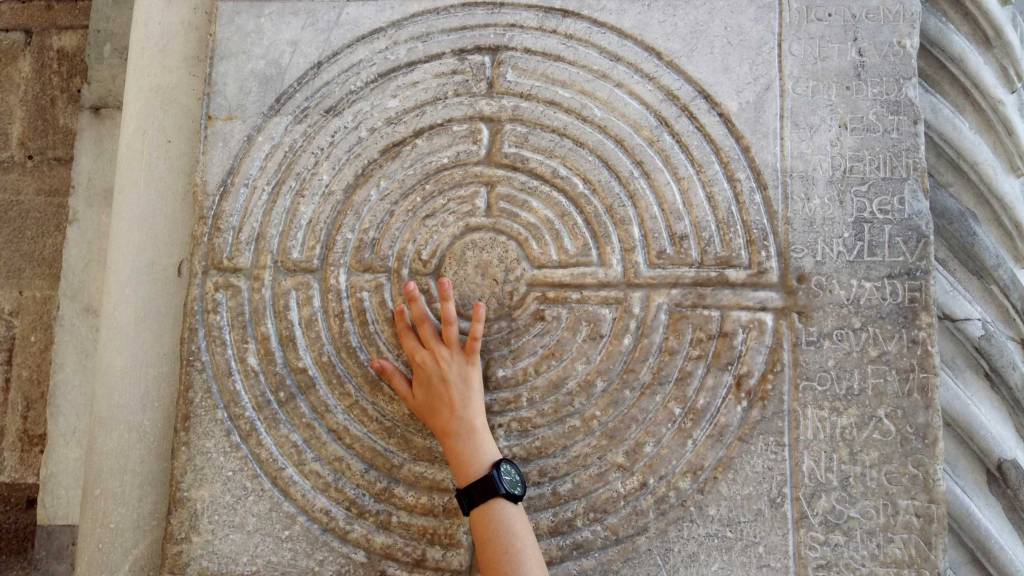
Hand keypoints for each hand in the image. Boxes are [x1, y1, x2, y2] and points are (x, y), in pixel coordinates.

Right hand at [370, 278, 500, 485]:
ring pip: (448, 323)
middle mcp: (434, 356)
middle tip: (410, 283)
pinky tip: (479, 303)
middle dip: (415, 301)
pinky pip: (475, 336)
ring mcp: (454, 356)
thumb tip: (374, 361)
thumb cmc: (434, 415)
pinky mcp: (472, 360)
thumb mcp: (409, 397)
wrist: (460, 427)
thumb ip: (392, 377)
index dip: (401, 319)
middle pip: (422, 323)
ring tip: (443, 280)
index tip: (398, 304)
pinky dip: (478, 320)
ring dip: (445, 300)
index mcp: (418, 364)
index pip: (406, 336)